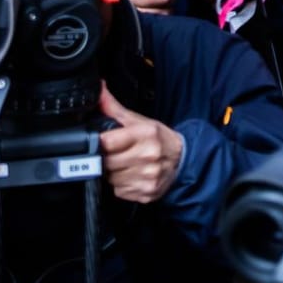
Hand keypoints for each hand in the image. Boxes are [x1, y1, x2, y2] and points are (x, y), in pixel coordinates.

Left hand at [97, 84, 184, 203]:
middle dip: (106, 158)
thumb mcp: (139, 121)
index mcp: (145, 134)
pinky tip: (132, 176)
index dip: (99, 142)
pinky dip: (122, 185)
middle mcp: (148, 156)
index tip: (102, 142)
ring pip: (111, 178)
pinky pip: (120, 191)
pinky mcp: (147, 192)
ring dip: (113, 173)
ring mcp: (148, 176)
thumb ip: (113, 108)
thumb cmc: (159, 139)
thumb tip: (98, 89)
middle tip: (116, 153)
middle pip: (106, 162)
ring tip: (125, 164)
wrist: (183, 159)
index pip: (106, 142)